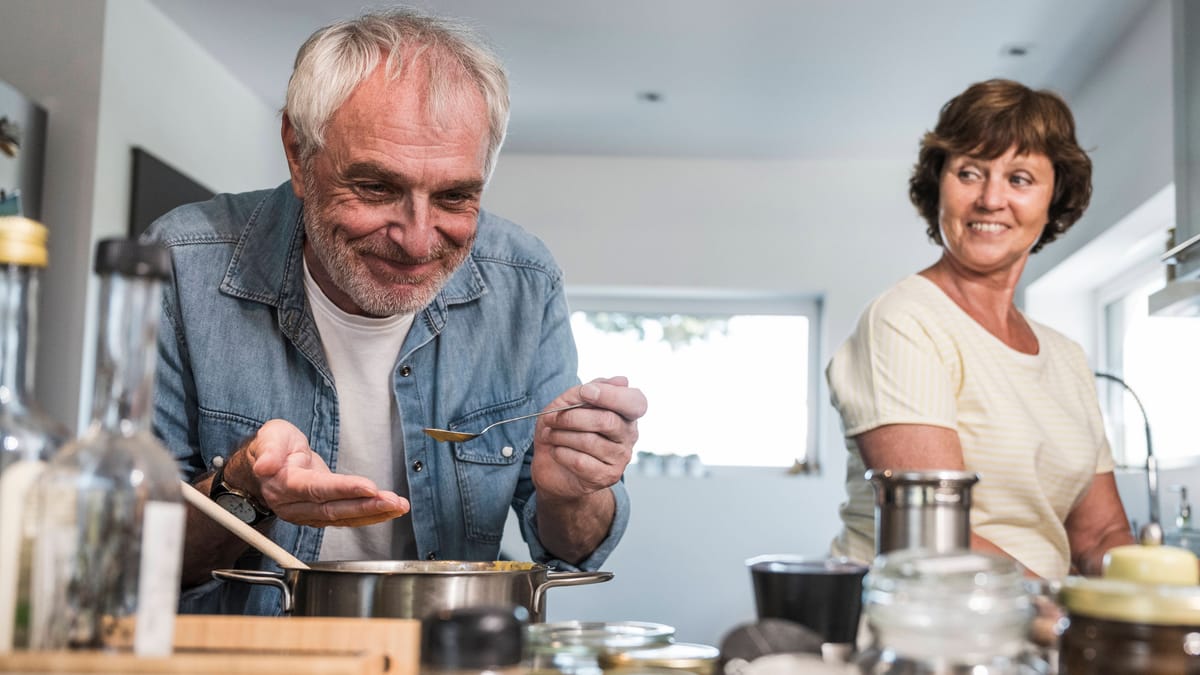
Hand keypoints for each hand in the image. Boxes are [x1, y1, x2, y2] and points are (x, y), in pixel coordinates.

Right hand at [233, 419, 409, 526]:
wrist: (265, 464)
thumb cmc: (272, 447)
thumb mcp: (269, 437)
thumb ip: (268, 450)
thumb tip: (265, 465)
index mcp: (285, 485)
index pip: (318, 489)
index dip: (344, 489)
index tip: (369, 487)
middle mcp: (296, 505)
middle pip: (334, 508)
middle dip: (366, 506)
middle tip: (393, 501)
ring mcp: (308, 513)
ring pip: (343, 517)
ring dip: (373, 513)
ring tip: (398, 506)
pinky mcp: (320, 514)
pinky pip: (346, 518)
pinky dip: (369, 516)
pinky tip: (388, 511)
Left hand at [531, 377, 646, 501]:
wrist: (552, 467)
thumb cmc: (564, 431)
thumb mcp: (568, 403)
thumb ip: (589, 390)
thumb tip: (622, 380)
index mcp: (626, 413)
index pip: (636, 402)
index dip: (611, 395)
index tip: (585, 392)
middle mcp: (629, 435)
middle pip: (607, 421)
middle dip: (572, 417)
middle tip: (550, 418)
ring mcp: (621, 458)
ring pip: (590, 441)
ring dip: (561, 435)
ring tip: (550, 435)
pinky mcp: (606, 477)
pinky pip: (580, 461)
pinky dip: (561, 453)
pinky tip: (557, 451)